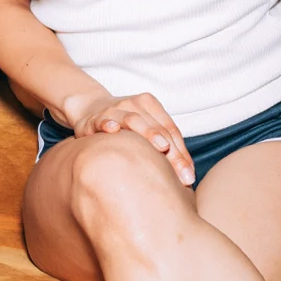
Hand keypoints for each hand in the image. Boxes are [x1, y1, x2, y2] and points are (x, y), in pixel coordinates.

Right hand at [64, 89, 194, 185]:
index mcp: (149, 104)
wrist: (90, 107)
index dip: (182, 152)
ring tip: (161, 146)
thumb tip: (188, 175)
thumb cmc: (125, 124)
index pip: (170, 129)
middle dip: (172, 152)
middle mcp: (132, 104)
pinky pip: (101, 121)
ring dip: (148, 133)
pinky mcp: (94, 119)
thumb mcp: (145, 128)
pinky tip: (113, 130)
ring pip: (133, 120)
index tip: (190, 176)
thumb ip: (165, 145)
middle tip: (182, 175)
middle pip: (157, 128)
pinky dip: (108, 124)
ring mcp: (113, 110)